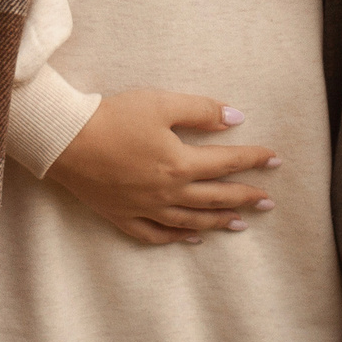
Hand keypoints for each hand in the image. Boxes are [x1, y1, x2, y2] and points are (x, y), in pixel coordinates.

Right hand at [46, 88, 280, 245]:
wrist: (66, 141)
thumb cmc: (113, 117)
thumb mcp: (160, 103)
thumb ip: (200, 111)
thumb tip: (235, 118)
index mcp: (179, 164)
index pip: (226, 163)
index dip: (253, 160)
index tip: (275, 159)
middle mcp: (168, 192)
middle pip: (215, 197)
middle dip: (245, 197)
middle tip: (268, 201)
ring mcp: (146, 209)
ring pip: (191, 221)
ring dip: (219, 222)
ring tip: (240, 224)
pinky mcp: (124, 216)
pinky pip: (157, 235)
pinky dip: (177, 239)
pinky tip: (192, 239)